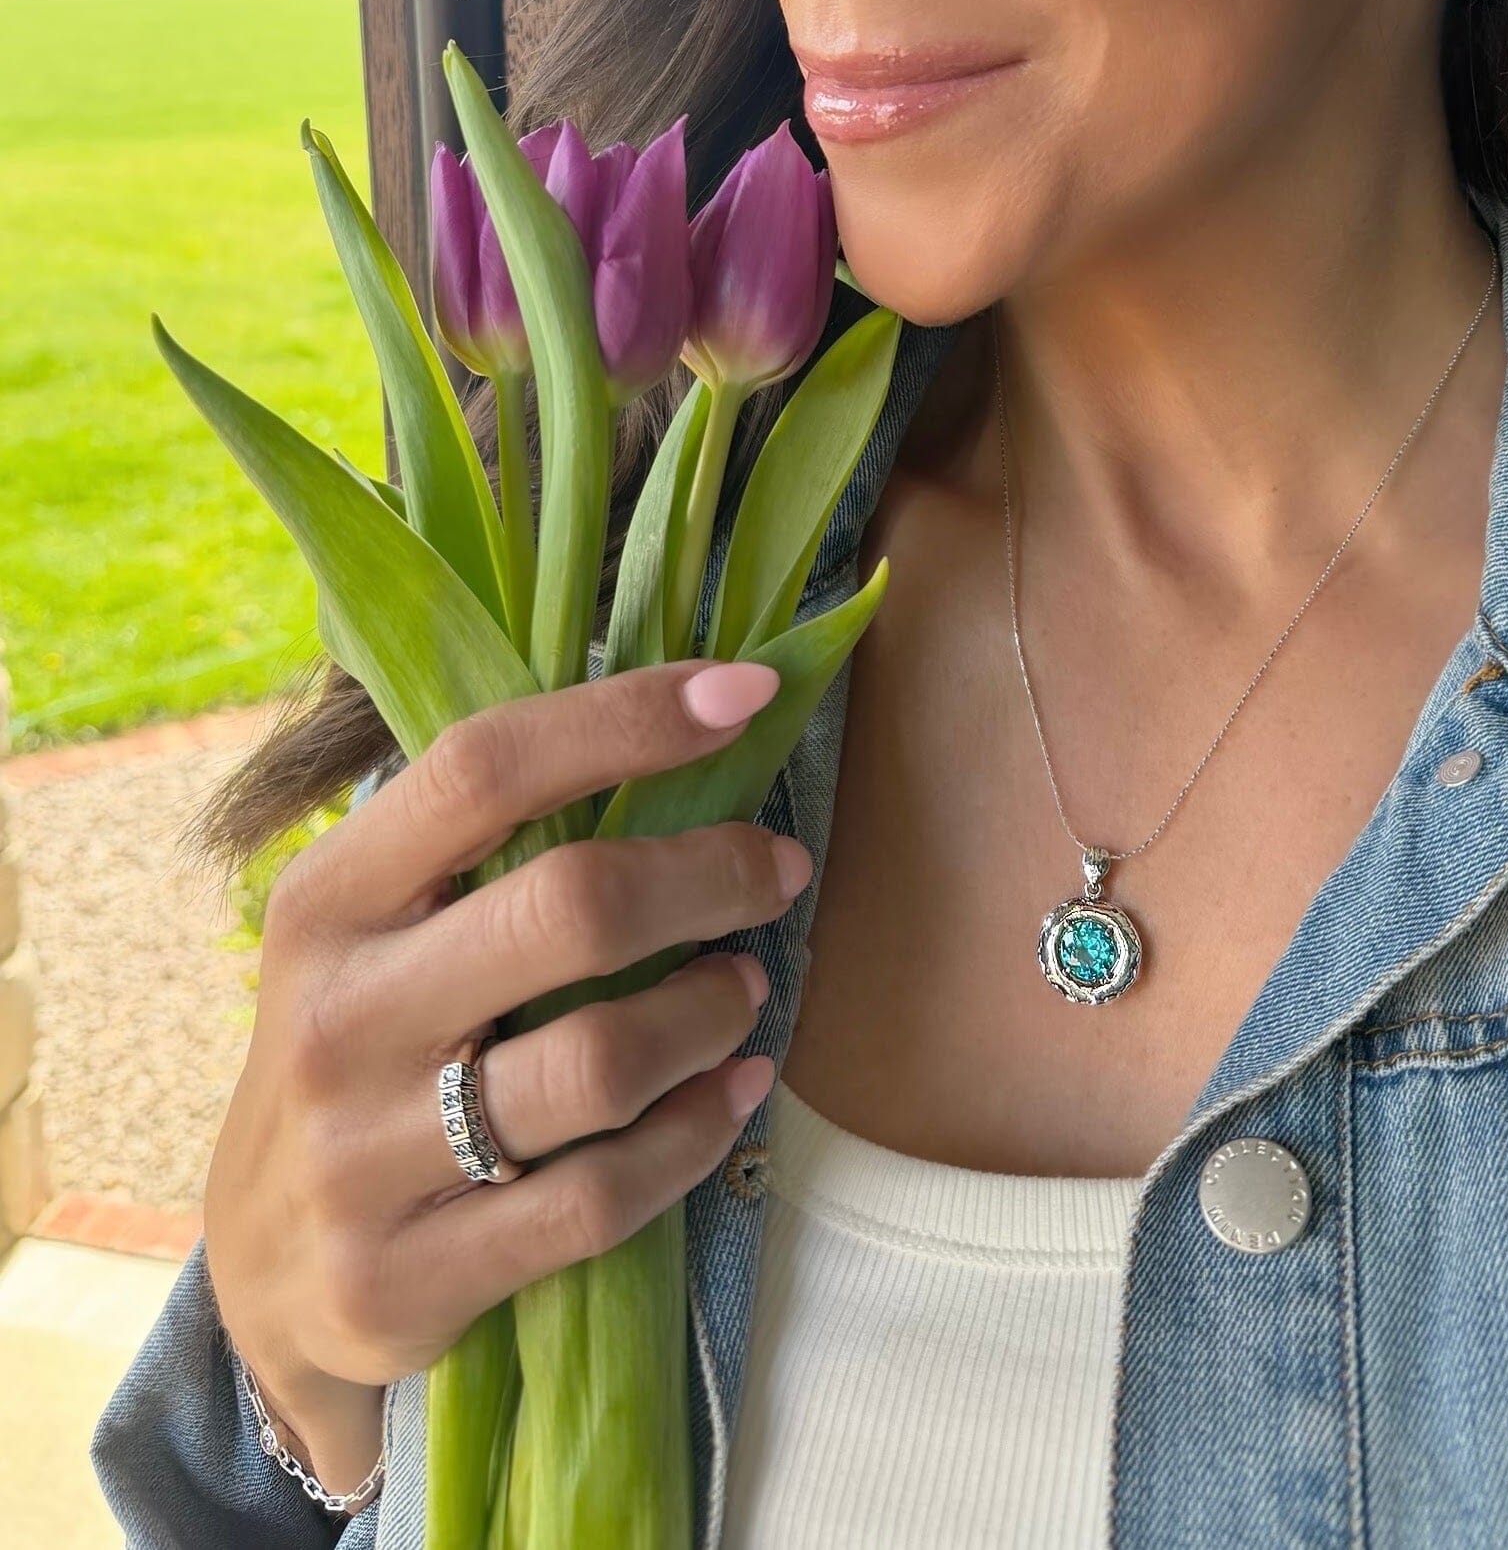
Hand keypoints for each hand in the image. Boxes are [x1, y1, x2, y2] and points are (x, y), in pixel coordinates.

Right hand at [203, 657, 808, 1499]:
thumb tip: (677, 729)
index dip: (627, 718)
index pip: (484, 768)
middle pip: (571, 908)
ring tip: (747, 988)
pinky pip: (603, 1196)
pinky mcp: (408, 1275)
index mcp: (326, 903)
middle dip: (710, 874)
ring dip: (713, 1011)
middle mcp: (336, 1018)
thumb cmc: (362, 1053)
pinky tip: (738, 1092)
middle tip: (778, 870)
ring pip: (603, 1059)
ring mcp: (365, 1156)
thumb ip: (479, 850)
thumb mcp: (371, 937)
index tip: (745, 693)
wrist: (269, 1271)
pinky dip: (699, 1133)